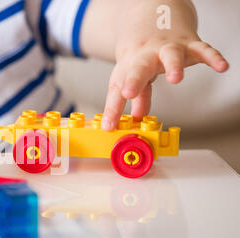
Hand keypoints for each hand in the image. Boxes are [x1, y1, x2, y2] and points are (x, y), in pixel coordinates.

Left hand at [101, 35, 228, 130]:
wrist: (154, 20)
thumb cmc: (142, 54)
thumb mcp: (132, 75)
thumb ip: (137, 98)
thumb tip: (135, 119)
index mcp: (129, 67)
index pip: (118, 89)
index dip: (113, 107)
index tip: (109, 125)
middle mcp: (147, 57)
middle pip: (139, 67)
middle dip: (133, 80)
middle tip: (128, 93)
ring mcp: (168, 49)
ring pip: (170, 55)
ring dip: (173, 66)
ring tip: (176, 79)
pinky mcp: (190, 45)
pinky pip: (203, 50)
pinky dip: (212, 57)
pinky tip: (221, 67)